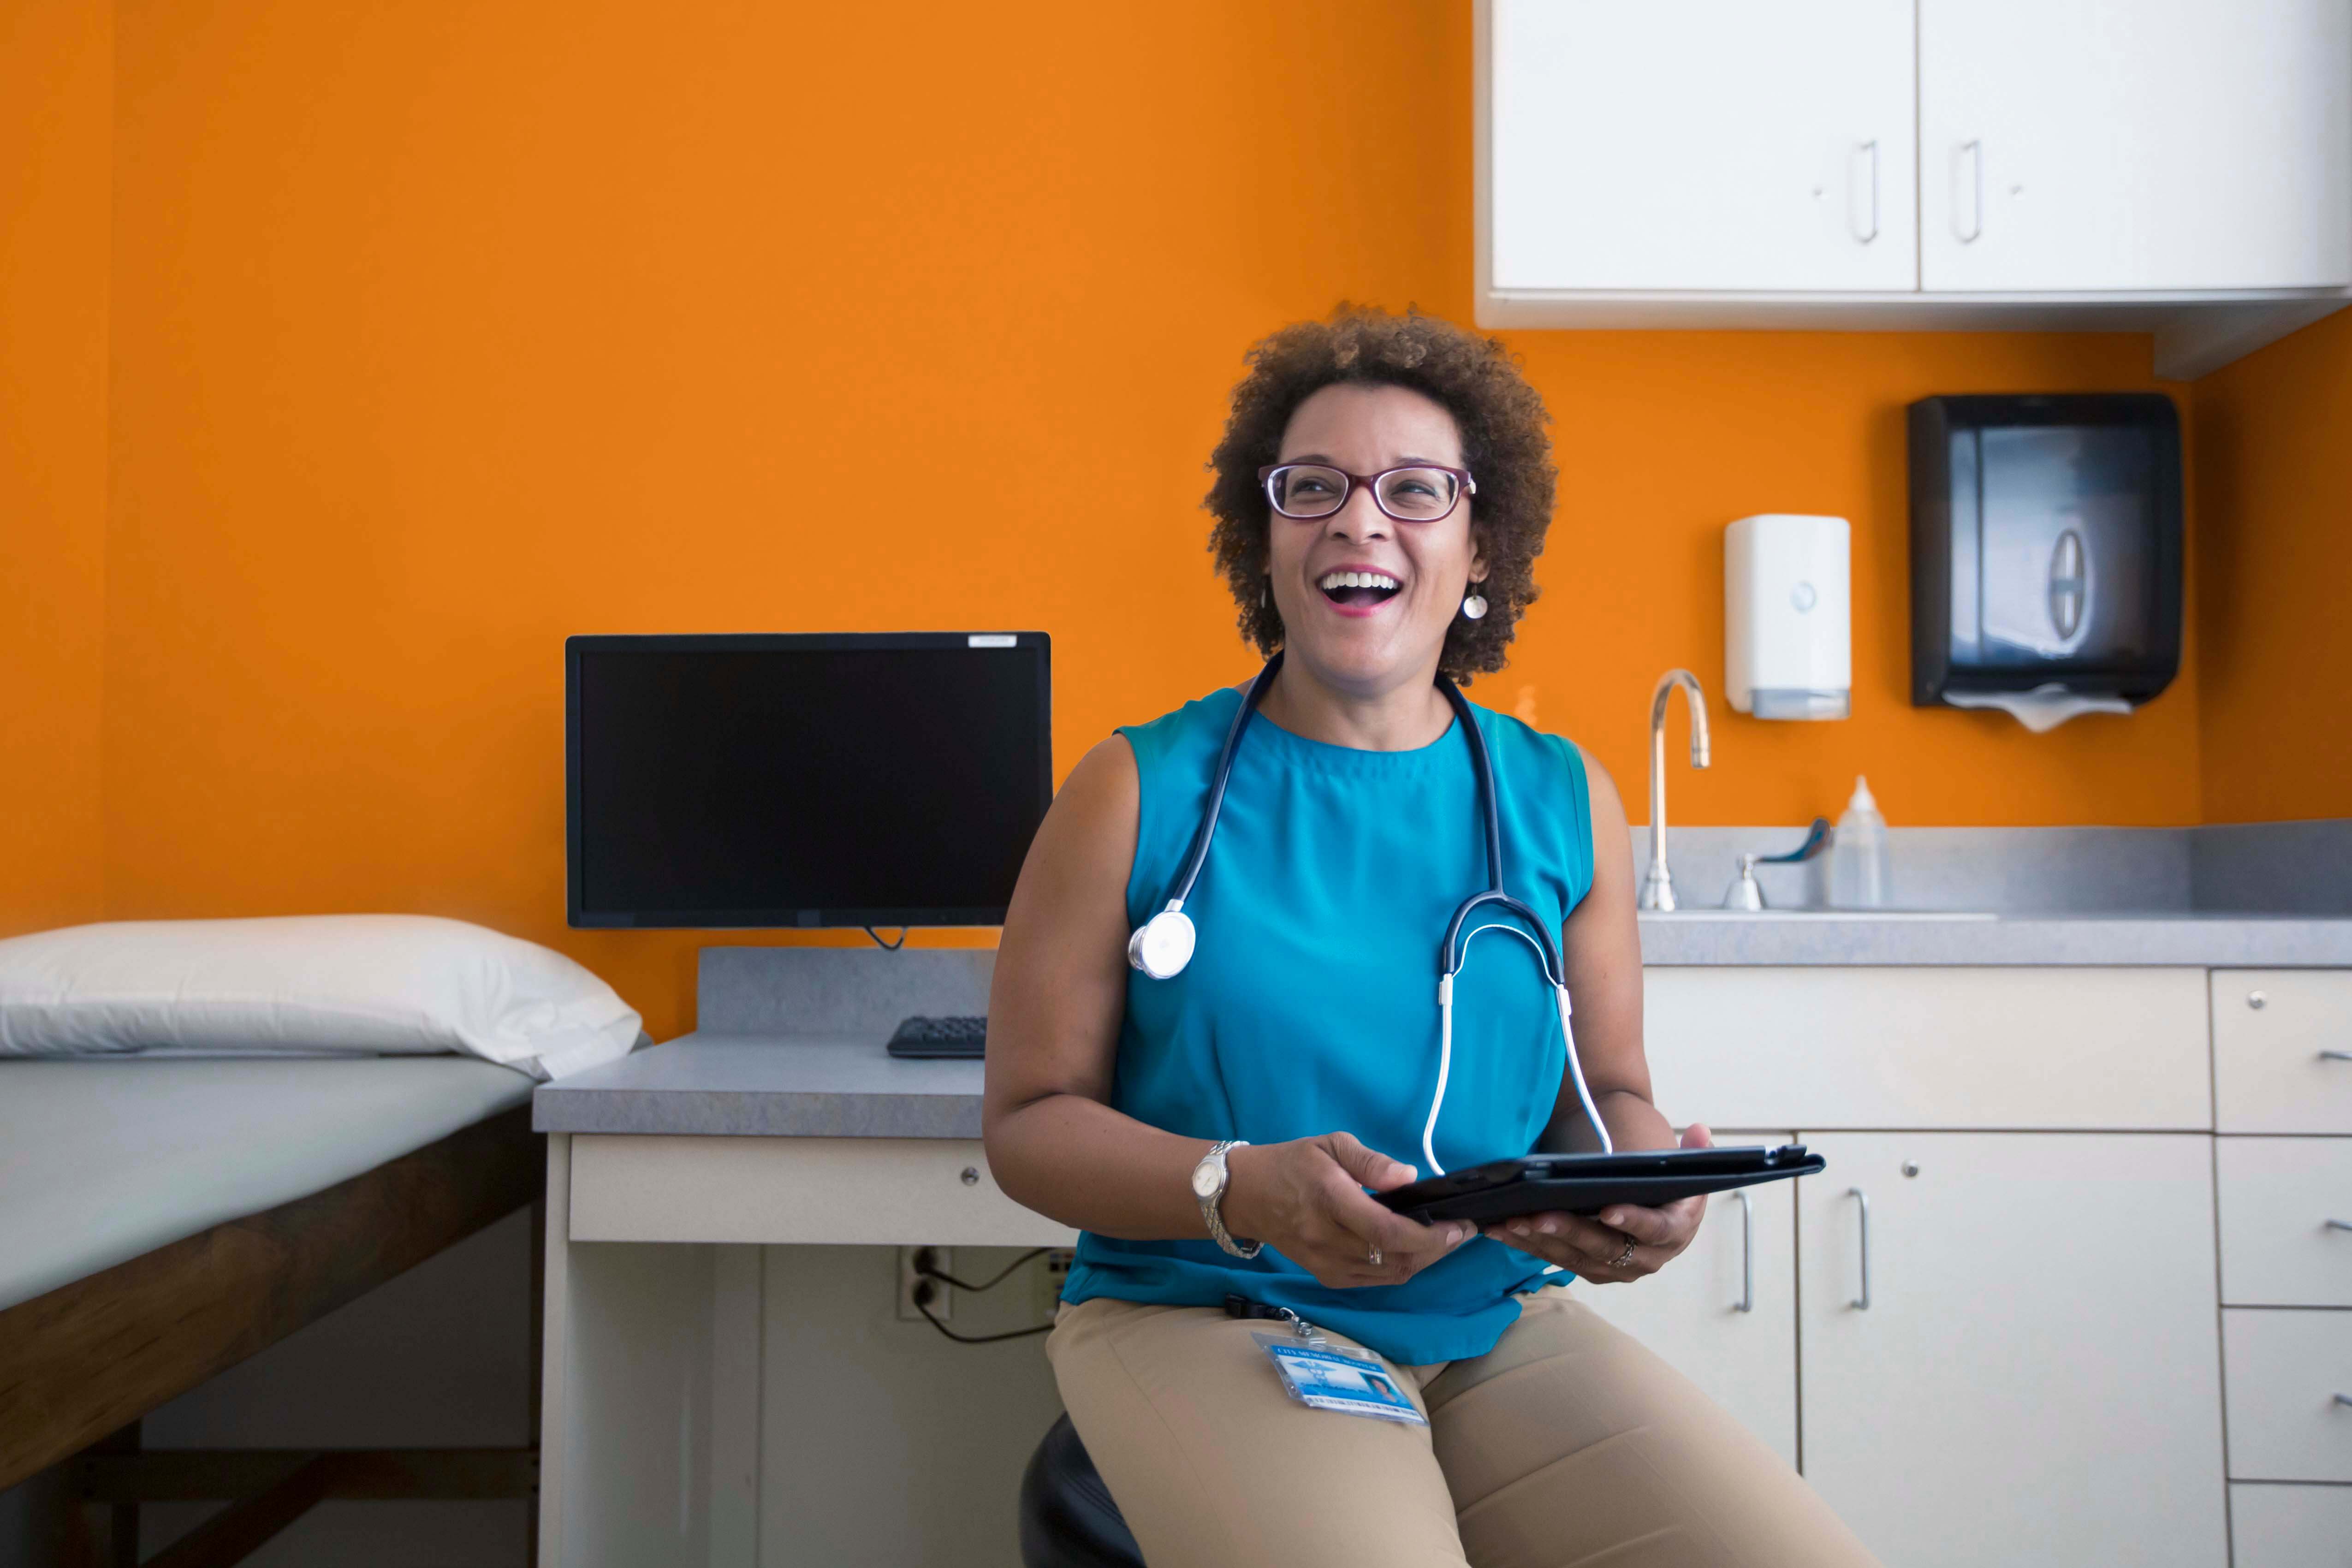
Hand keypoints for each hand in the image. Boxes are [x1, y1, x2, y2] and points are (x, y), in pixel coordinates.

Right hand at [1223, 1134, 1475, 1289]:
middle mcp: (1327, 1239)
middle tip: (1461, 1232)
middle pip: (1394, 1259)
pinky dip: (1399, 1269)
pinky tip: (1413, 1251)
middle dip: (1436, 1250)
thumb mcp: (1331, 1144)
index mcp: (1330, 1200)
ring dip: (1422, 1261)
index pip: (1386, 1231)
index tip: (1458, 1226)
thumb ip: (1371, 1161)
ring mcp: (1325, 1264)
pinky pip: (1373, 1282)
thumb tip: (1408, 1177)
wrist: (1248, 1196)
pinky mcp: (1326, 1277)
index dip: (1428, 1235)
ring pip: (1388, 1275)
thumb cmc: (1293, 1163)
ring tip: (1443, 1240)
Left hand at [1481, 1122, 1714, 1283]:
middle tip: (1539, 1215)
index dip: (1633, 1222)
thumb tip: (1701, 1131)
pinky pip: (1556, 1259)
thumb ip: (1692, 1150)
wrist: (1649, 1196)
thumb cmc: (1660, 1176)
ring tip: (1512, 1221)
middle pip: (1606, 1248)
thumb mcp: (1678, 1163)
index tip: (1607, 1210)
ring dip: (1541, 1240)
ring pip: (1575, 1257)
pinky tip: (1501, 1230)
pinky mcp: (1590, 1268)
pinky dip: (1529, 1244)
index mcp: (1675, 1229)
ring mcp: (1617, 1267)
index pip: (1655, 1229)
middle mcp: (1648, 1257)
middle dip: (1570, 1232)